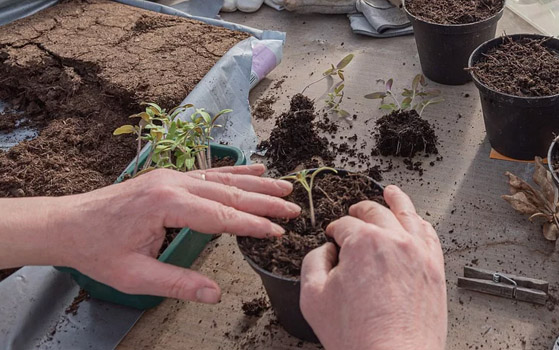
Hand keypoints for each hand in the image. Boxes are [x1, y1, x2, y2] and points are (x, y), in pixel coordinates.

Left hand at [0, 164, 299, 303]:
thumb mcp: (134, 275)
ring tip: (285, 186)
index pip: (221, 216)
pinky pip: (209, 173)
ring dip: (257, 183)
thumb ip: (177, 283)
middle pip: (229, 193)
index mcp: (166, 205)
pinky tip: (255, 168)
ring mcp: (171, 176)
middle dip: (265, 201)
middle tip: (294, 208)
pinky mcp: (169, 177)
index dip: (252, 224)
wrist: (67, 223)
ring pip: (223, 179)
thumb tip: (215, 293)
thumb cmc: (97, 250)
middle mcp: (173, 183)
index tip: (278, 231)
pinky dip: (235, 171)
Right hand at [300, 185, 446, 349]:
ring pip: (408, 215)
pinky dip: (421, 223)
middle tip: (354, 213)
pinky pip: (430, 235)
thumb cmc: (358, 336)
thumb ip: (313, 263)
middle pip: (375, 212)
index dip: (335, 230)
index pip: (345, 224)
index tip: (332, 238)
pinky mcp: (435, 269)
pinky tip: (417, 222)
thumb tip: (324, 251)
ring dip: (397, 200)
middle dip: (361, 210)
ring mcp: (419, 253)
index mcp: (363, 242)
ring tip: (392, 192)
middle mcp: (394, 240)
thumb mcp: (313, 297)